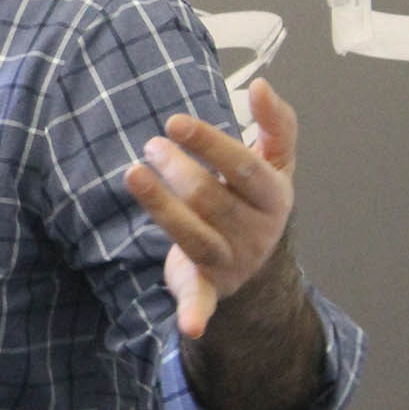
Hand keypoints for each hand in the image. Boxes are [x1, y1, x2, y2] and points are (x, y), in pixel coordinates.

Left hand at [124, 79, 296, 338]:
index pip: (242, 167)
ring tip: (132, 172)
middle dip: (176, 168)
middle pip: (209, 197)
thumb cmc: (256, 200)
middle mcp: (256, 232)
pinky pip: (203, 303)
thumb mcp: (276, 164)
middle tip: (151, 144)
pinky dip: (194, 314)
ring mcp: (232, 261)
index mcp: (274, 198)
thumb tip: (264, 84)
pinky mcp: (208, 288)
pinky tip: (187, 325)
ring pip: (192, 235)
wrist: (259, 266)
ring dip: (160, 205)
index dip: (208, 143)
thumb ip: (276, 124)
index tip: (173, 121)